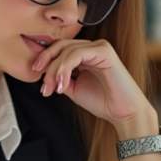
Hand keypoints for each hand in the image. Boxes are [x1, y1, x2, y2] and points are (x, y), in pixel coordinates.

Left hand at [32, 39, 152, 134]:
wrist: (123, 113)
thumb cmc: (103, 102)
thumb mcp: (74, 89)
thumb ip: (60, 78)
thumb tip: (44, 73)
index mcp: (85, 55)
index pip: (60, 49)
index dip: (45, 60)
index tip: (37, 79)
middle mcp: (92, 48)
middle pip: (61, 46)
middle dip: (47, 65)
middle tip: (44, 86)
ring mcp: (99, 47)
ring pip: (67, 50)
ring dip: (56, 71)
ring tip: (54, 88)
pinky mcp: (105, 51)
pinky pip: (78, 54)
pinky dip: (66, 69)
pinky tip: (64, 85)